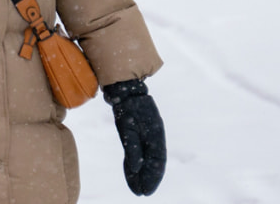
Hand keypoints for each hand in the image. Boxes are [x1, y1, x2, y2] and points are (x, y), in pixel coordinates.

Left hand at [103, 79, 165, 195]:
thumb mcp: (128, 126)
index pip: (158, 160)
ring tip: (137, 189)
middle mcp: (153, 134)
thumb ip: (133, 146)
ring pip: (145, 158)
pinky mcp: (135, 132)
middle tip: (141, 193)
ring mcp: (145, 133)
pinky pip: (136, 152)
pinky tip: (131, 173)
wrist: (122, 86)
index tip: (147, 191)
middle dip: (148, 179)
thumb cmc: (126, 105)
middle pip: (152, 162)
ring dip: (140, 174)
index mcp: (156, 133)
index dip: (154, 177)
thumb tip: (137, 167)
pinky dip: (133, 164)